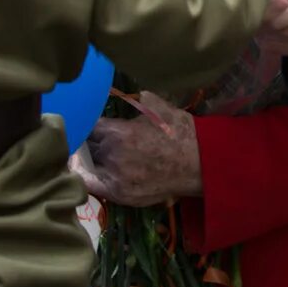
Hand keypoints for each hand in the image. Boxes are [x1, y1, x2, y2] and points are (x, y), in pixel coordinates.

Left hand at [74, 92, 201, 205]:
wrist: (200, 164)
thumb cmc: (181, 133)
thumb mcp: (161, 108)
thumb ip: (139, 99)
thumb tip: (129, 92)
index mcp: (118, 132)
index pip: (88, 126)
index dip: (89, 122)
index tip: (91, 121)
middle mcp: (111, 156)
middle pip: (87, 146)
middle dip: (92, 140)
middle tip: (96, 137)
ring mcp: (114, 178)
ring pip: (90, 165)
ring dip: (92, 158)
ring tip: (96, 154)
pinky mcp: (120, 195)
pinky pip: (94, 186)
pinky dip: (90, 177)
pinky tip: (91, 171)